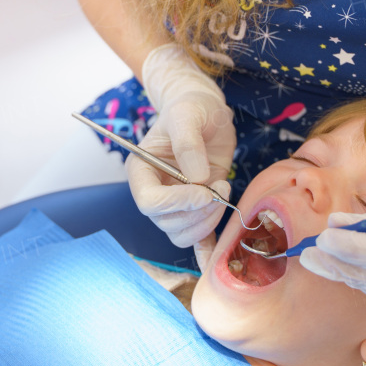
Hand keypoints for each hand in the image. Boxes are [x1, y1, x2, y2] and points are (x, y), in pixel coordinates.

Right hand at [126, 44, 237, 247]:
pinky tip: (215, 256)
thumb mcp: (189, 115)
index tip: (204, 191)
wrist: (207, 113)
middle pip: (166, 223)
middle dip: (198, 212)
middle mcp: (154, 191)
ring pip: (182, 234)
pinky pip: (195, 239)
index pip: (149, 202)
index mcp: (141, 170)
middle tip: (220, 188)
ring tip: (223, 190)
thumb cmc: (192, 108)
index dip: (176, 202)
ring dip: (208, 221)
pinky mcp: (195, 210)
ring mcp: (174, 203)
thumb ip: (189, 144)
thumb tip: (197, 179)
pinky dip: (204, 249)